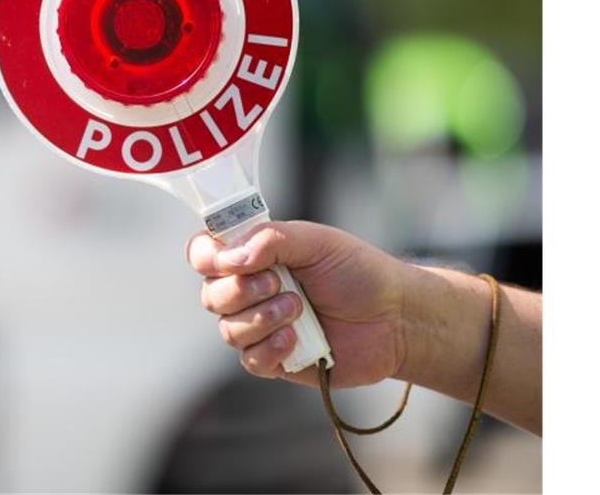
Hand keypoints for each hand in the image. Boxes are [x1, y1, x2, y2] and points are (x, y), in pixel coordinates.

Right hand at [186, 221, 407, 388]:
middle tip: (278, 284)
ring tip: (298, 310)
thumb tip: (232, 257)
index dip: (208, 258)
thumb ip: (271, 239)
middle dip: (240, 290)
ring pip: (228, 329)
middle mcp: (248, 290)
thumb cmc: (358, 272)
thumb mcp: (316, 241)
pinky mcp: (274, 360)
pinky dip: (269, 348)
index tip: (233, 260)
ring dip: (260, 319)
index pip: (203, 254)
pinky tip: (296, 340)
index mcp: (252, 256)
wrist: (396, 318)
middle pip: (210, 294)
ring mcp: (259, 326)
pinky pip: (250, 360)